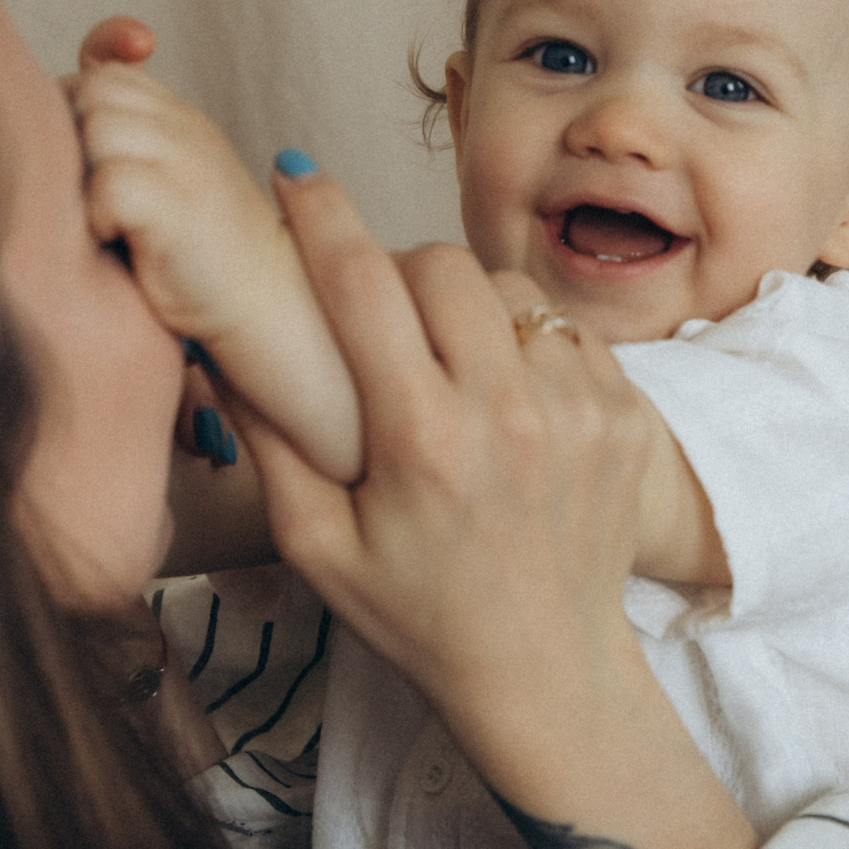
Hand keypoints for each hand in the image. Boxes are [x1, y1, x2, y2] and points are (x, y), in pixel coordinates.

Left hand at [68, 18, 362, 481]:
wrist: (269, 312)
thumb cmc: (200, 264)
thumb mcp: (163, 188)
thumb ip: (121, 151)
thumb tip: (62, 131)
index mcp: (180, 120)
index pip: (110, 64)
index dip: (92, 72)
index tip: (98, 122)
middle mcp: (185, 127)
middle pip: (89, 91)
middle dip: (72, 138)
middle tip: (93, 196)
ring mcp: (188, 160)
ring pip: (94, 128)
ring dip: (82, 177)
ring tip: (107, 224)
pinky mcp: (179, 205)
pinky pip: (107, 184)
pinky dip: (98, 216)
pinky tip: (118, 244)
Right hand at [243, 160, 759, 848]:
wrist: (546, 670)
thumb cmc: (418, 613)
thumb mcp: (316, 545)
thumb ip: (267, 440)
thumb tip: (221, 342)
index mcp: (420, 440)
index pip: (361, 284)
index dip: (319, 215)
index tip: (293, 177)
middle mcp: (508, 412)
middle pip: (442, 264)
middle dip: (400, 269)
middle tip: (381, 312)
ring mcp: (580, 408)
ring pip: (512, 291)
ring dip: (470, 308)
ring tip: (451, 367)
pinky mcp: (628, 414)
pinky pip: (567, 331)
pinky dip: (530, 346)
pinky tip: (509, 401)